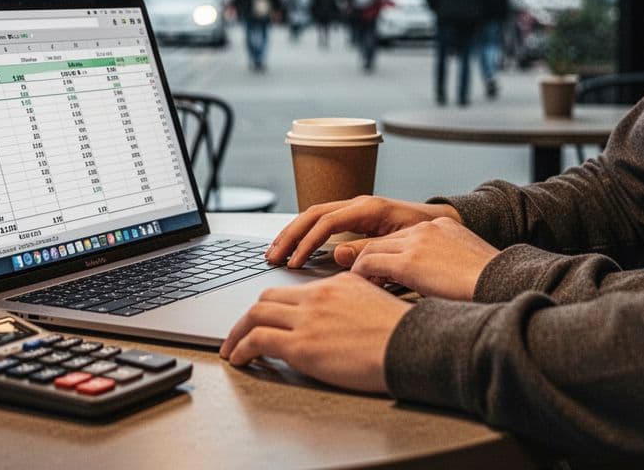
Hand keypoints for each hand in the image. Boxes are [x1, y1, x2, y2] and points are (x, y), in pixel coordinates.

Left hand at [219, 272, 411, 392]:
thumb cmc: (404, 333)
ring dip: (236, 333)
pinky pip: (257, 340)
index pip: (291, 290)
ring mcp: (307, 319)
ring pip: (255, 315)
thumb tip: (344, 308)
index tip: (263, 317)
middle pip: (267, 298)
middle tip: (239, 332)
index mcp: (335, 285)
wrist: (413, 346)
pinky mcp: (301, 345)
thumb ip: (353, 298)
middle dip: (247, 316)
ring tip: (230, 348)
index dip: (272, 304)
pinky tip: (238, 359)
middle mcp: (316, 296)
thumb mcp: (377, 301)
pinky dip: (241, 349)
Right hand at [267, 196, 460, 267]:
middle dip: (290, 235)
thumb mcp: (401, 244)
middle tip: (271, 256)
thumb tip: (335, 253)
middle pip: (313, 214)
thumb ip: (369, 249)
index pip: (327, 221)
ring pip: (315, 215)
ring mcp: (357, 209)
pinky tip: (295, 248)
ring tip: (275, 252)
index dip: (307, 242)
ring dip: (293, 233)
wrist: (447, 224)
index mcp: (370, 208)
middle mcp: (360, 204)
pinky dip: (306, 233)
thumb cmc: (429, 236)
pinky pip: (324, 221)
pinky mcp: (357, 218)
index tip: (294, 262)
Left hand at [340, 218, 500, 300]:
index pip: (402, 237)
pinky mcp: (409, 260)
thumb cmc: (491, 282)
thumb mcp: (466, 265)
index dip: (387, 255)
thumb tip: (434, 282)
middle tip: (362, 280)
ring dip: (361, 269)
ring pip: (372, 250)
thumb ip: (445, 266)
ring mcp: (416, 242)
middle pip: (382, 240)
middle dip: (368, 259)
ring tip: (359, 287)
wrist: (503, 281)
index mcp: (441, 227)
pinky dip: (362, 276)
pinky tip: (363, 290)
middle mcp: (426, 228)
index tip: (380, 274)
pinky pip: (371, 263)